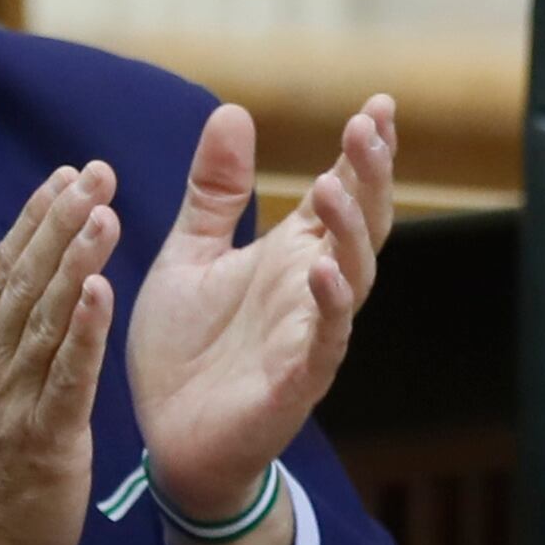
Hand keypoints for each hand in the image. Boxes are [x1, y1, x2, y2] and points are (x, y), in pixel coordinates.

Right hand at [0, 163, 119, 544]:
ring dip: (75, 258)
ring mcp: (14, 400)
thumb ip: (8, 337)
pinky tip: (102, 289)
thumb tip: (34, 278)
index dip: (34, 219)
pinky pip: (66, 375)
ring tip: (102, 208)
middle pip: (24, 280)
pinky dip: (84, 330)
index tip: (63, 173)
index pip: (3, 270)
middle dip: (59, 220)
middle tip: (93, 170)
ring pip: (45, 317)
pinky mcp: (46, 436)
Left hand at [130, 98, 395, 521]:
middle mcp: (310, 287)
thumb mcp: (190, 254)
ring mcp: (309, 334)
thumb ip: (215, 192)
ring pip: (354, 276)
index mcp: (290, 254)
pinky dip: (330, 307)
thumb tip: (233, 110)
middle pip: (362, 223)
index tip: (378, 104)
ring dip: (350, 231)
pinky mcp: (295, 382)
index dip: (363, 152)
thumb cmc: (186, 349)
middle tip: (367, 127)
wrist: (166, 440)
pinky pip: (325, 342)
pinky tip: (323, 272)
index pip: (340, 192)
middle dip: (370, 176)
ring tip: (333, 186)